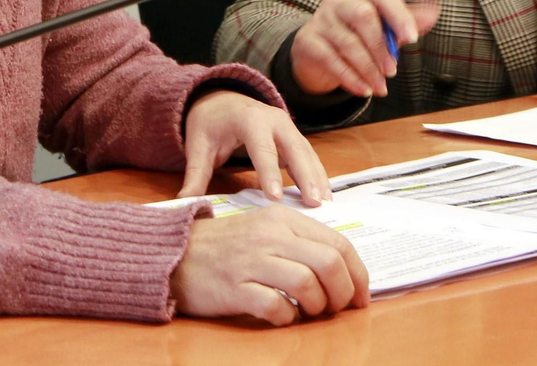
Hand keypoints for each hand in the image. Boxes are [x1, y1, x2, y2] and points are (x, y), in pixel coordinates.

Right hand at [171, 206, 369, 324]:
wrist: (176, 254)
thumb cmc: (226, 247)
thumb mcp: (266, 231)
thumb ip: (300, 242)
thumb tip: (342, 270)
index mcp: (283, 219)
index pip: (338, 243)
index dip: (358, 274)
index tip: (361, 296)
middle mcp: (270, 235)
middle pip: (329, 263)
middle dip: (344, 293)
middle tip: (338, 309)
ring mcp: (251, 261)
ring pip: (307, 284)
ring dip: (317, 306)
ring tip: (309, 312)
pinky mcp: (235, 287)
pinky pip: (276, 306)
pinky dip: (288, 317)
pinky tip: (283, 316)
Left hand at [179, 90, 330, 203]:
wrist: (222, 100)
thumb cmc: (210, 123)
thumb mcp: (198, 146)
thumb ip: (195, 174)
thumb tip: (183, 203)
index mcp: (249, 119)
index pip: (261, 148)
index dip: (269, 172)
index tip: (276, 197)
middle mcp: (274, 119)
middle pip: (294, 148)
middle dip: (305, 175)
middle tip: (314, 203)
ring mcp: (288, 127)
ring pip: (307, 153)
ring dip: (317, 178)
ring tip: (324, 205)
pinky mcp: (294, 138)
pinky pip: (309, 157)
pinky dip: (318, 176)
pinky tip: (324, 197)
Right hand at [289, 0, 440, 97]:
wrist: (315, 52)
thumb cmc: (355, 36)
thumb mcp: (381, 28)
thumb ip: (405, 21)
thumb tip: (434, 12)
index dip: (399, 15)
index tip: (412, 38)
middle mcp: (340, 4)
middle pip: (362, 16)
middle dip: (380, 46)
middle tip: (393, 71)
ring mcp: (321, 21)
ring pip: (347, 42)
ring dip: (367, 69)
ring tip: (381, 88)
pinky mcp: (307, 42)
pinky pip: (329, 59)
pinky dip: (349, 77)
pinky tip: (363, 90)